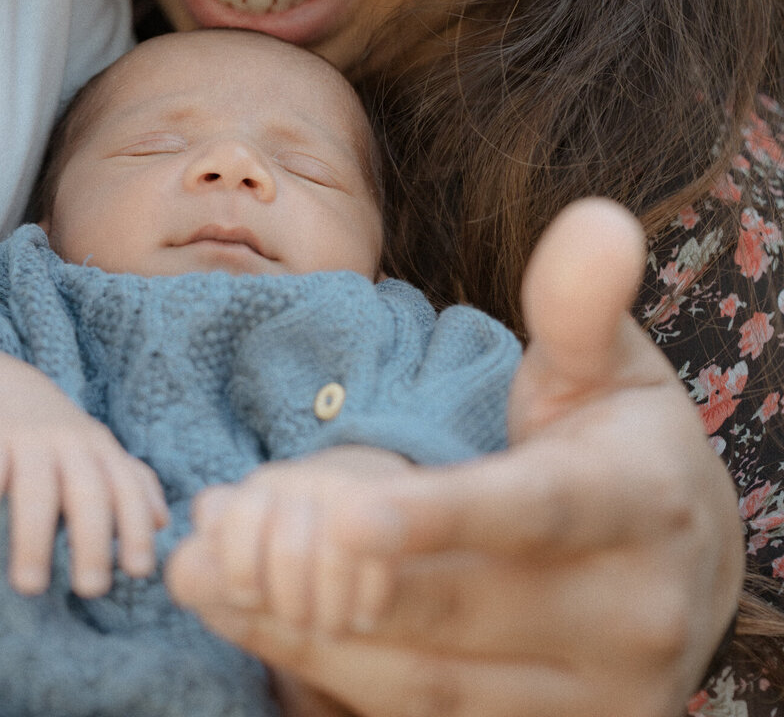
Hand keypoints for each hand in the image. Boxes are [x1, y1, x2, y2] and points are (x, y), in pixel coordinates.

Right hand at [0, 336, 167, 596]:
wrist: (7, 388)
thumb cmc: (63, 439)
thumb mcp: (100, 453)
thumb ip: (131, 485)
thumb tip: (161, 522)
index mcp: (102, 451)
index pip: (127, 489)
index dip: (135, 526)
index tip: (138, 571)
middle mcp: (70, 443)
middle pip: (88, 492)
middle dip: (93, 540)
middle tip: (90, 589)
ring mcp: (28, 440)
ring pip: (36, 490)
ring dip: (34, 538)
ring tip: (29, 586)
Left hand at [167, 200, 744, 716]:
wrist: (683, 571)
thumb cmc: (622, 442)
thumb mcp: (609, 365)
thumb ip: (580, 303)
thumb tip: (597, 217)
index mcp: (640, 508)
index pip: (535, 515)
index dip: (441, 517)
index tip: (345, 514)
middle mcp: (623, 621)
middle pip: (462, 611)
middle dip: (331, 577)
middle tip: (219, 536)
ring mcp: (582, 699)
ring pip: (426, 682)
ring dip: (302, 634)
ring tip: (202, 577)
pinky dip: (321, 671)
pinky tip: (245, 621)